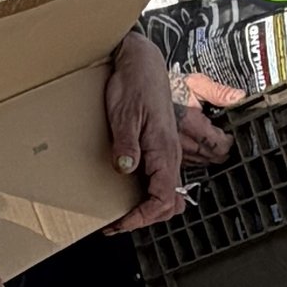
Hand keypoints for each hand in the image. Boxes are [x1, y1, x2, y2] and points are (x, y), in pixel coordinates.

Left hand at [104, 30, 188, 230]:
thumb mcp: (125, 113)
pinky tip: (127, 193)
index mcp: (164, 150)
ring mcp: (166, 153)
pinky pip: (159, 181)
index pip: (163, 199)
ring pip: (166, 194)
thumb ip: (127, 143)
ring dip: (146, 209)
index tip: (120, 223)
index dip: (143, 217)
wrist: (142, 62)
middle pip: (168, 203)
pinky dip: (146, 195)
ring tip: (120, 214)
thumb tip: (126, 170)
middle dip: (144, 219)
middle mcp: (170, 156)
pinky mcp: (159, 149)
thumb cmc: (134, 83)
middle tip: (116, 224)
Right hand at [176, 69, 241, 170]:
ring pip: (201, 163)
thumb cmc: (172, 86)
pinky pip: (188, 163)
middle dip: (222, 150)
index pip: (219, 145)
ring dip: (210, 155)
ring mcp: (173, 149)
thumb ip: (218, 92)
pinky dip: (196, 157)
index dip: (229, 141)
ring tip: (212, 142)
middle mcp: (181, 140)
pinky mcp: (167, 154)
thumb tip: (238, 98)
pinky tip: (198, 146)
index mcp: (190, 123)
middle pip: (212, 157)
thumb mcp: (196, 84)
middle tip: (224, 140)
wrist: (146, 91)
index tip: (230, 135)